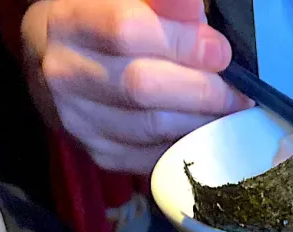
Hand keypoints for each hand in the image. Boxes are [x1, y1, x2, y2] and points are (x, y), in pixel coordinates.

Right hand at [21, 0, 249, 173]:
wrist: (56, 63)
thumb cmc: (102, 20)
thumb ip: (162, 2)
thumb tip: (195, 5)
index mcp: (67, 21)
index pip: (125, 30)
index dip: (181, 41)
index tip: (220, 51)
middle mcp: (64, 74)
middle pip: (141, 86)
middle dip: (200, 89)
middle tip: (236, 89)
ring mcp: (79, 121)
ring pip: (151, 127)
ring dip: (200, 120)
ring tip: (230, 109)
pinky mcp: (99, 154)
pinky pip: (153, 156)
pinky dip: (186, 143)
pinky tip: (206, 129)